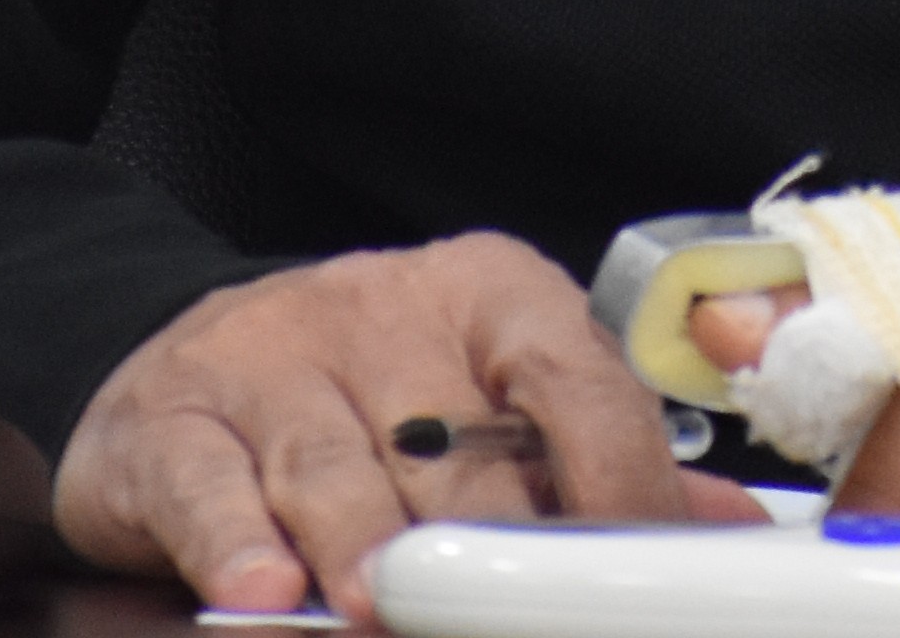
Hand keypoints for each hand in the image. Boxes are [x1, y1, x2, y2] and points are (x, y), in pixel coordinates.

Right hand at [61, 233, 757, 619]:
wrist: (183, 366)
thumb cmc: (367, 400)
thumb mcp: (487, 405)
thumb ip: (598, 463)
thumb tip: (731, 533)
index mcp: (489, 295)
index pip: (576, 380)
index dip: (615, 484)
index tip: (636, 573)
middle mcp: (381, 309)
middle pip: (454, 448)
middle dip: (486, 551)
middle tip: (511, 614)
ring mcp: (268, 355)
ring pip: (333, 468)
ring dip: (364, 551)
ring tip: (381, 611)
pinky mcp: (168, 415)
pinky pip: (209, 484)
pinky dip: (239, 543)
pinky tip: (266, 594)